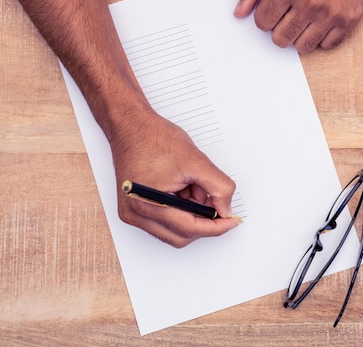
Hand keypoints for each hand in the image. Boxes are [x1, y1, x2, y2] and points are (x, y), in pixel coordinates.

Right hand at [109, 108, 239, 247]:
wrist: (131, 126)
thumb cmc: (154, 138)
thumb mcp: (196, 161)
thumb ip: (219, 187)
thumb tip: (226, 209)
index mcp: (147, 204)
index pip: (189, 229)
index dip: (216, 227)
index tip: (231, 221)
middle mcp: (135, 213)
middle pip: (181, 235)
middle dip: (203, 220)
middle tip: (215, 201)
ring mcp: (132, 213)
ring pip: (174, 230)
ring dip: (191, 215)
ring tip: (193, 187)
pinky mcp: (134, 208)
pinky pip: (164, 221)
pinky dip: (180, 210)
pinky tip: (182, 189)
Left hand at [234, 0, 362, 52]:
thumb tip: (239, 12)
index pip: (263, 23)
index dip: (266, 15)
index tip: (275, 7)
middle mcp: (309, 3)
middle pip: (281, 38)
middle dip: (280, 28)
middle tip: (289, 13)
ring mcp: (330, 14)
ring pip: (303, 46)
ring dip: (300, 35)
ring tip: (305, 17)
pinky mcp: (349, 19)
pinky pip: (327, 45)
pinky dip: (322, 37)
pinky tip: (322, 20)